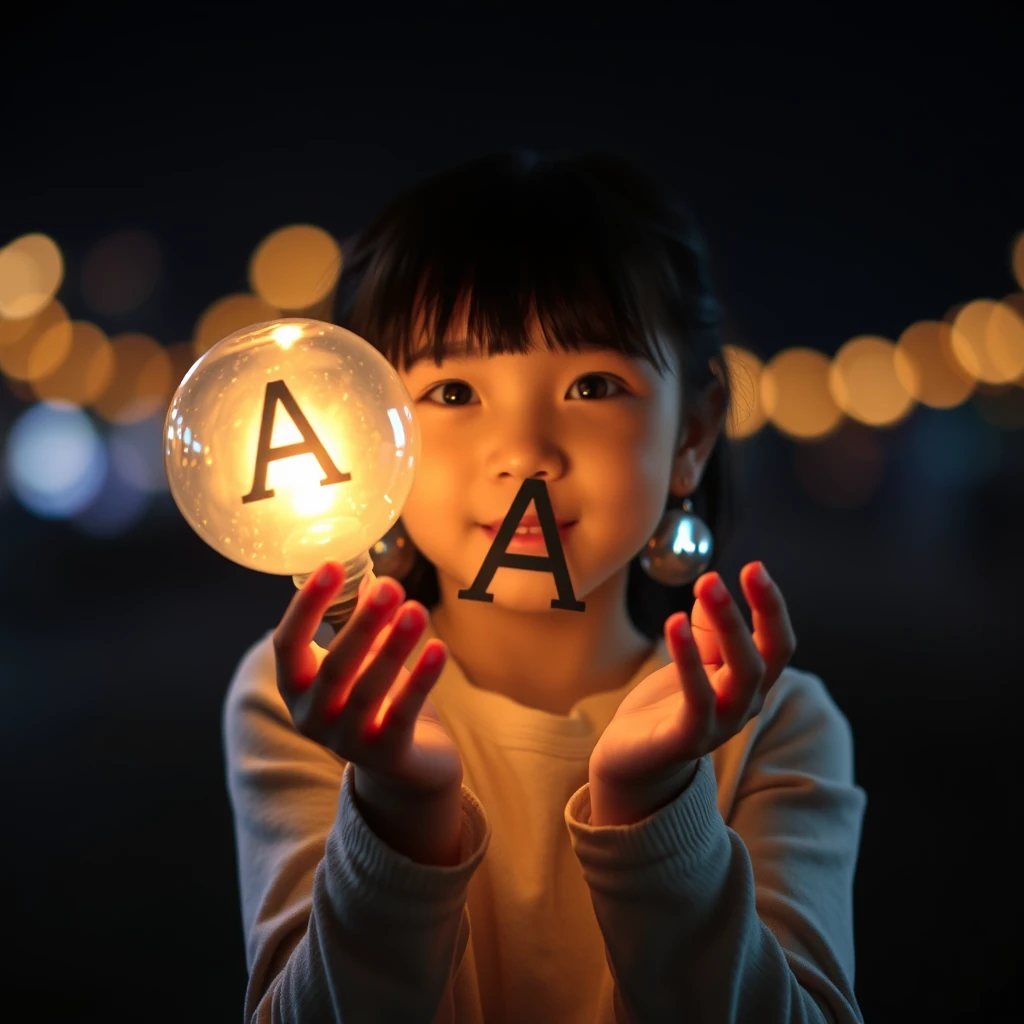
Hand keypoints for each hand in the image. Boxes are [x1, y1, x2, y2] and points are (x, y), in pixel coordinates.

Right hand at [273, 561, 463, 798]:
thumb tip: (372, 576)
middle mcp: (313, 717)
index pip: (288, 643)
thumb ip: (363, 620)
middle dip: (363, 624)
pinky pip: (403, 713)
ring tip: (418, 609)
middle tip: (391, 585)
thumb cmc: (376, 701)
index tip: (332, 564)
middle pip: (334, 667)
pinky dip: (421, 679)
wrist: (405, 767)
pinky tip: (439, 647)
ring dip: (395, 646)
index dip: (307, 605)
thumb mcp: (363, 658)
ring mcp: (347, 741)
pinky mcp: (387, 755)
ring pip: (368, 690)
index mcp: (296, 687)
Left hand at [589, 562, 796, 796]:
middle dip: (750, 611)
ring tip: (708, 586)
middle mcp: (744, 704)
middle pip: (763, 657)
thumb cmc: (668, 704)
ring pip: (742, 675)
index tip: (754, 567)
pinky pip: (697, 697)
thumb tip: (710, 589)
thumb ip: (706, 631)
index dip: (771, 606)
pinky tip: (674, 622)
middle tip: (721, 574)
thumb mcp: (693, 660)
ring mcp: (720, 725)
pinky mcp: (687, 738)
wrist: (633, 758)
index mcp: (750, 683)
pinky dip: (688, 658)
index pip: (777, 643)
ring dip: (728, 626)